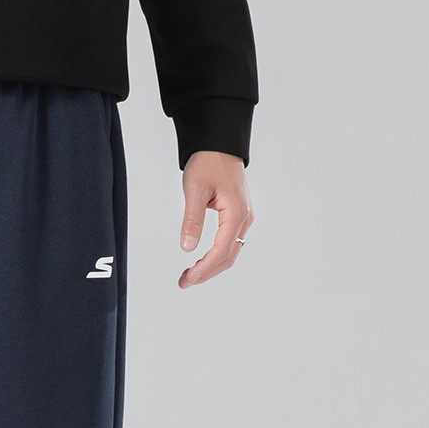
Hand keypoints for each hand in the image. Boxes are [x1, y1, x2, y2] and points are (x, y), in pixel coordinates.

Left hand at [178, 151, 254, 288]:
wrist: (219, 145)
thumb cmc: (208, 162)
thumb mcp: (195, 189)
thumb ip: (192, 220)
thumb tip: (187, 247)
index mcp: (236, 212)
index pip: (221, 250)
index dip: (204, 269)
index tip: (188, 279)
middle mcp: (244, 218)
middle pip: (228, 257)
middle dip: (206, 273)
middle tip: (184, 282)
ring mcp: (243, 218)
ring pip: (230, 252)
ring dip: (211, 267)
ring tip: (189, 275)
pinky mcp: (238, 216)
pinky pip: (229, 243)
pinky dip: (215, 256)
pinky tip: (200, 260)